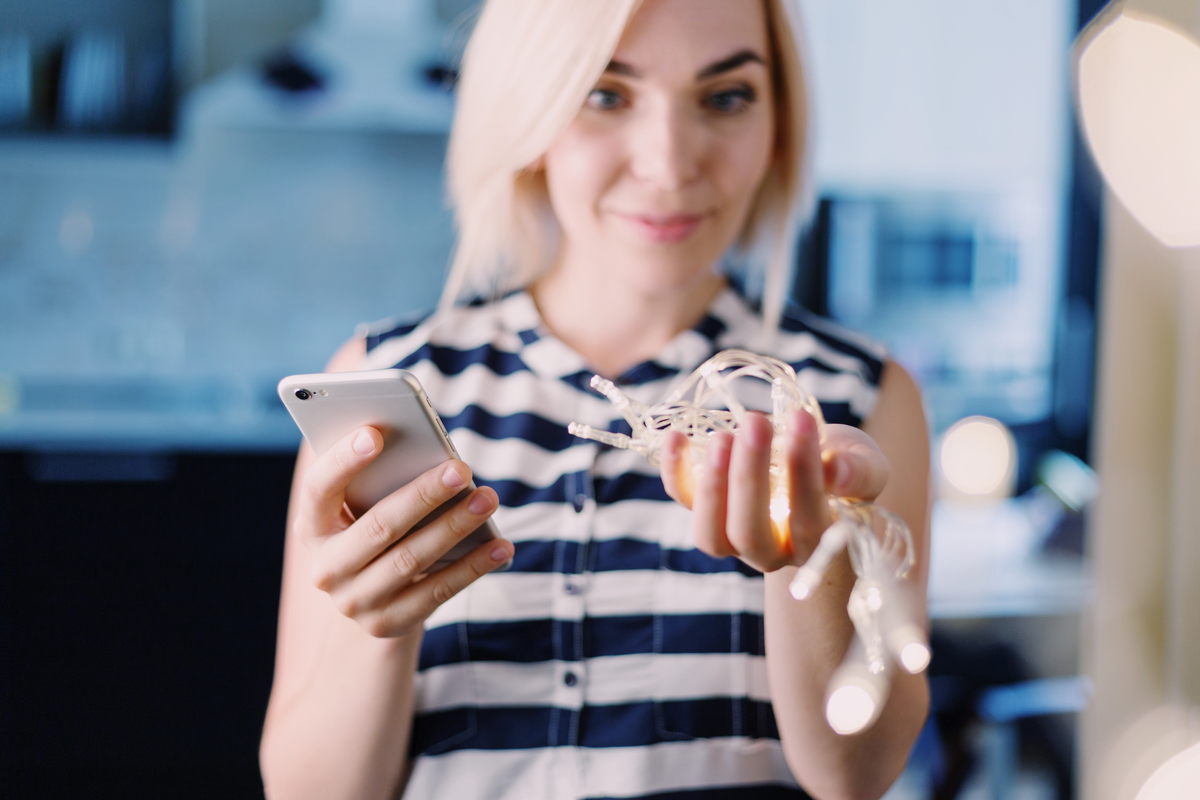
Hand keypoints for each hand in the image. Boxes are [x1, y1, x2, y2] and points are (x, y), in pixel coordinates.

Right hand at [293, 426, 513, 637]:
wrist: (371, 599)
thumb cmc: (374, 528)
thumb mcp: (362, 507)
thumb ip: (378, 480)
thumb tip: (427, 448)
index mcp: (311, 526)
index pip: (318, 490)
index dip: (342, 461)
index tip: (375, 433)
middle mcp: (326, 568)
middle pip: (379, 526)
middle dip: (423, 495)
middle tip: (460, 469)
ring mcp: (355, 602)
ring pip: (411, 559)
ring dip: (454, 526)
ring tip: (488, 499)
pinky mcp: (388, 623)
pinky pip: (437, 591)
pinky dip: (473, 567)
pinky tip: (501, 546)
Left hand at [659, 410, 888, 572]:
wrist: (815, 469)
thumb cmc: (843, 466)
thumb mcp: (866, 464)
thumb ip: (858, 472)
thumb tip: (837, 470)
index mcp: (817, 544)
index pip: (806, 519)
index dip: (802, 473)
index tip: (802, 420)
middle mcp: (770, 552)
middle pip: (749, 532)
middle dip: (749, 477)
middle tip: (757, 421)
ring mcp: (732, 538)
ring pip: (710, 534)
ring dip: (711, 485)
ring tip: (723, 436)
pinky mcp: (705, 510)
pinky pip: (682, 500)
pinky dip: (674, 471)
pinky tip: (675, 436)